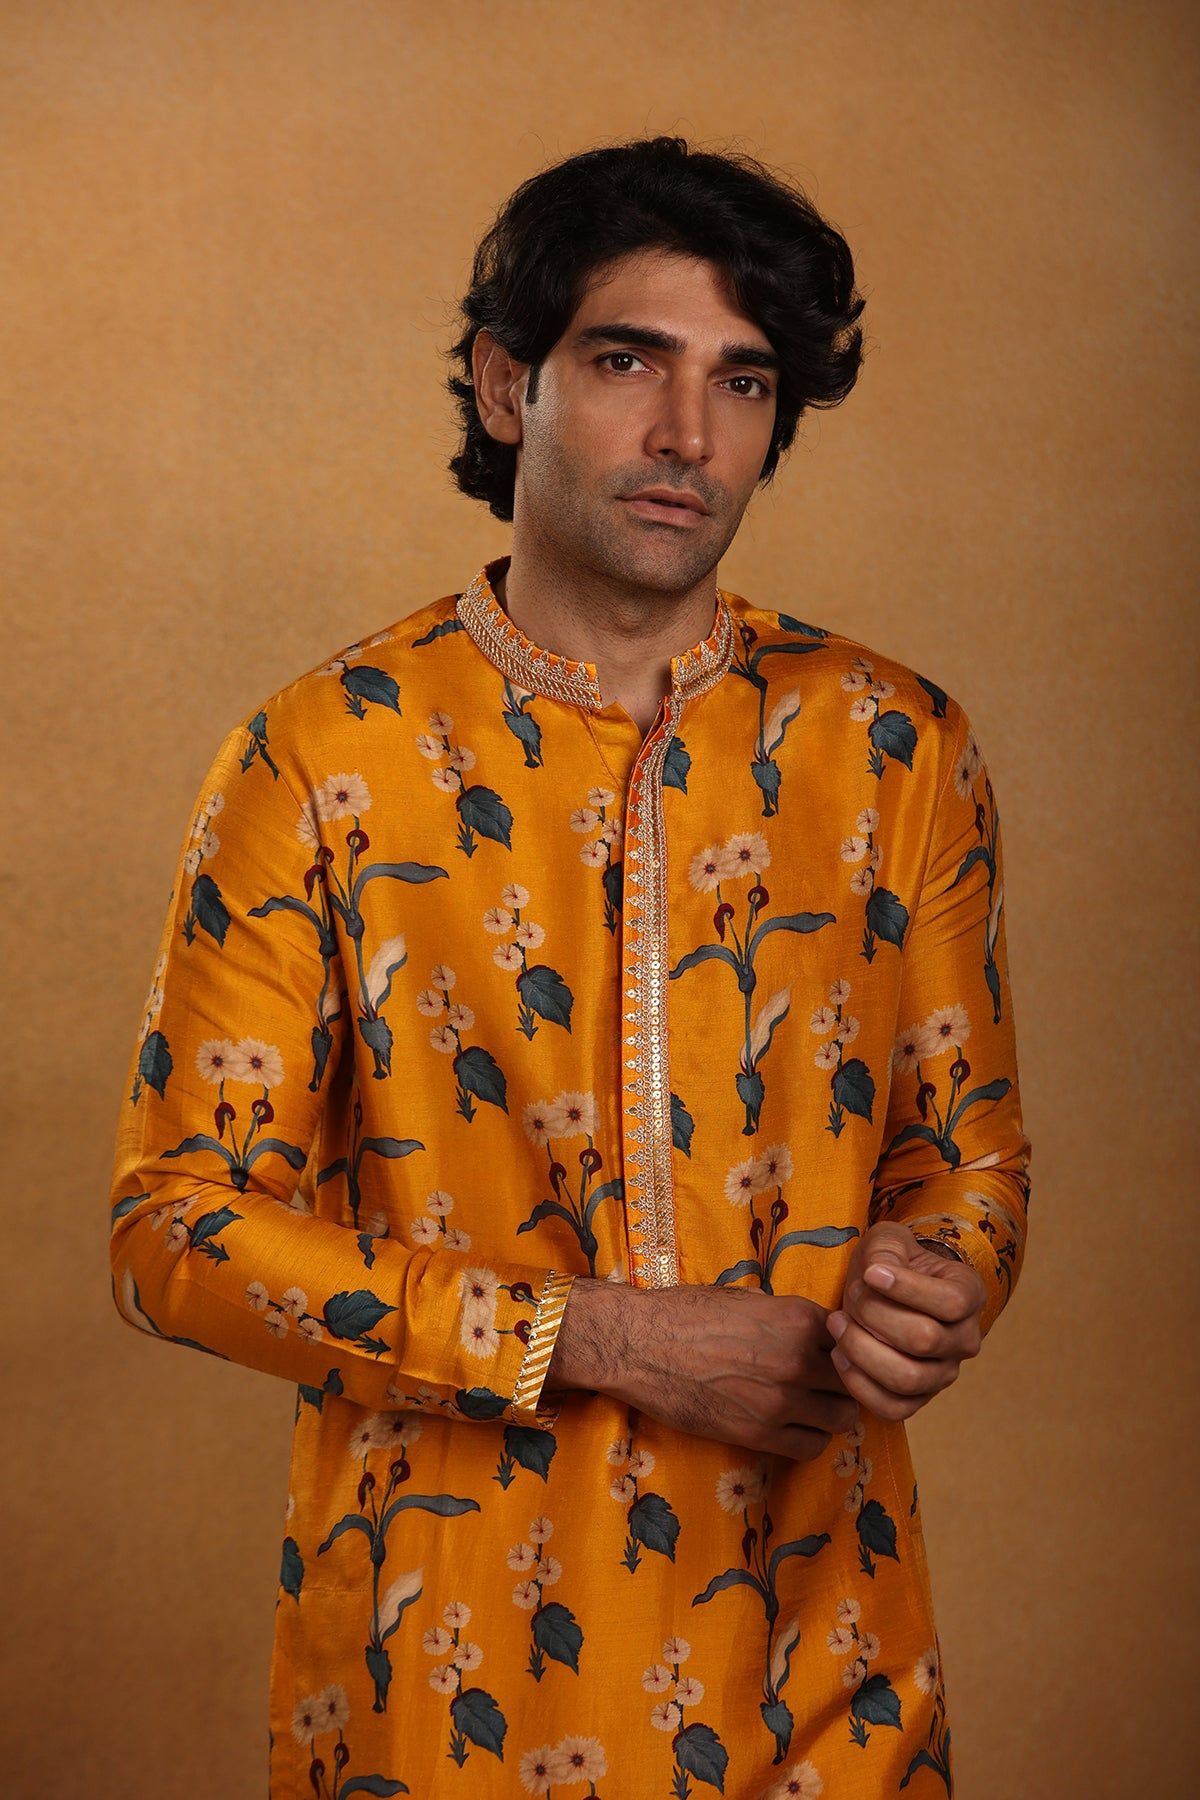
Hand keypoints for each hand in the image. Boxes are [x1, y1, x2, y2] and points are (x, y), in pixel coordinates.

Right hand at [544, 1279, 859, 1462]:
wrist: (642, 1344)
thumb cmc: (688, 1313)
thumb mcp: (747, 1299)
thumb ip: (787, 1317)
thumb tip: (812, 1330)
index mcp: (799, 1317)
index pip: (852, 1339)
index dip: (844, 1348)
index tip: (832, 1355)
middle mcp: (800, 1359)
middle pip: (854, 1381)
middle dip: (844, 1383)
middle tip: (826, 1385)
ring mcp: (783, 1400)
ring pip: (841, 1418)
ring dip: (830, 1413)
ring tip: (811, 1409)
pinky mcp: (760, 1434)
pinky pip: (811, 1447)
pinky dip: (808, 1439)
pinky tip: (791, 1428)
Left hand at [825, 1221, 984, 1422]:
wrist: (885, 1291)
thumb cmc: (889, 1263)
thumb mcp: (888, 1241)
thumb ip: (886, 1250)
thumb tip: (877, 1275)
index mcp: (969, 1294)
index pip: (951, 1302)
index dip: (907, 1289)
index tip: (870, 1273)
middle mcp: (965, 1339)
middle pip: (924, 1340)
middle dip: (875, 1315)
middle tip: (851, 1295)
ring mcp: (944, 1374)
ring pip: (908, 1378)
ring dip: (862, 1349)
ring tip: (837, 1323)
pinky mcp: (918, 1399)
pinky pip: (892, 1407)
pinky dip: (858, 1383)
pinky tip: (839, 1353)